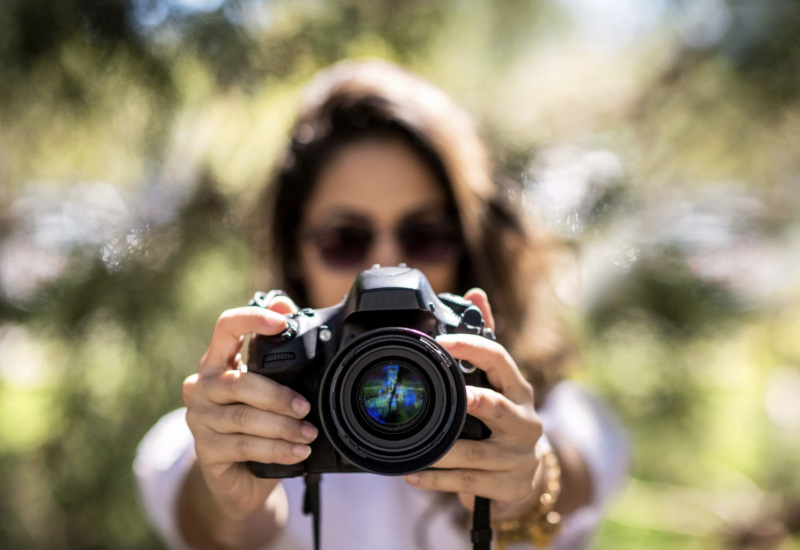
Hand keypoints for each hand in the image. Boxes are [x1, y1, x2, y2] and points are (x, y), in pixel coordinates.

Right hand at [182, 295, 319, 521]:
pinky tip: (298, 451)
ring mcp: (198, 418)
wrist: (238, 478)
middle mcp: (201, 385)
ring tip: (309, 433)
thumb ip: (276, 351)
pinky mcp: (205, 450)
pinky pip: (245, 447)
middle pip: (239, 382)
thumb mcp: (267, 386)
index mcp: (218, 361)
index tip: (282, 323)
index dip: (252, 319)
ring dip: (282, 427)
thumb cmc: (257, 423)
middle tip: (306, 407)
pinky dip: (277, 450)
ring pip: (244, 418)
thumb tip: (286, 304)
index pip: (226, 327)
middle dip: (278, 395)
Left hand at [403, 288, 543, 520]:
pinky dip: (436, 479)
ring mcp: (515, 456)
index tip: (439, 342)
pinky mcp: (505, 486)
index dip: (471, 348)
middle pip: (496, 407)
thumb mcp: (500, 382)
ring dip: (440, 450)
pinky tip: (413, 473)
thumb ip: (486, 338)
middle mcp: (523, 421)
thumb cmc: (504, 419)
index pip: (499, 360)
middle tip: (450, 397)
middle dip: (472, 403)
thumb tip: (475, 292)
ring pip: (474, 452)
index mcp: (518, 389)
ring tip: (412, 445)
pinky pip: (465, 482)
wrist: (528, 477)